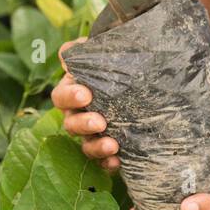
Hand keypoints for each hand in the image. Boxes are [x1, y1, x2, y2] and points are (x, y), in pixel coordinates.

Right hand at [51, 37, 120, 174]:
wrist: (146, 76)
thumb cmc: (124, 59)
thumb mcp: (114, 48)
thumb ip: (95, 46)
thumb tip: (69, 49)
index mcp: (76, 88)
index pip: (63, 93)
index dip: (70, 95)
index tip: (86, 94)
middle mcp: (79, 112)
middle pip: (70, 121)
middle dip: (82, 123)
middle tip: (99, 121)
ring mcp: (93, 132)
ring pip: (84, 143)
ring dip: (95, 146)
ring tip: (111, 144)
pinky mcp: (108, 148)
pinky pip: (102, 161)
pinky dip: (107, 163)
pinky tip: (118, 161)